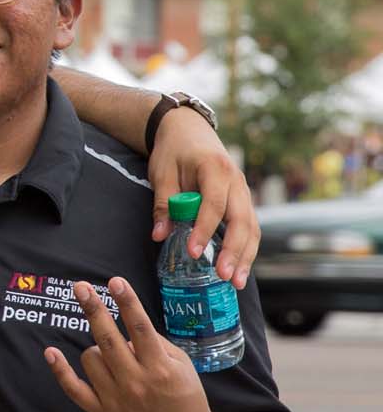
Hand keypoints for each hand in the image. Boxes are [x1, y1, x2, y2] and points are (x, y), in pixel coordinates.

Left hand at [44, 278, 231, 411]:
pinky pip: (73, 388)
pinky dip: (59, 370)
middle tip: (80, 287)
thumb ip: (156, 343)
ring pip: (90, 357)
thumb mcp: (183, 366)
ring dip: (97, 349)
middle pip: (108, 339)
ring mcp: (116, 399)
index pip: (140, 329)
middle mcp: (136, 383)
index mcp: (160, 369)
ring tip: (113, 357)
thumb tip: (128, 322)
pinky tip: (50, 351)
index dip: (127, 303)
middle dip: (93, 309)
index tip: (115, 282)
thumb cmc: (185, 397)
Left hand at [148, 109, 257, 287]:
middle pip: (242, 220)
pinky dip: (246, 248)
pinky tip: (239, 268)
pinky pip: (249, 227)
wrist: (188, 129)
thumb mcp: (162, 173)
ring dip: (245, 256)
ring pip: (251, 228)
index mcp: (215, 168)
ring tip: (236, 282)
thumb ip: (163, 204)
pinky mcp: (242, 200)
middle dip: (235, 251)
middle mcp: (236, 181)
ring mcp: (243, 191)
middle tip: (225, 277)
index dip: (205, 230)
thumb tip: (159, 236)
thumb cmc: (173, 150)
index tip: (195, 252)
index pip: (214, 204)